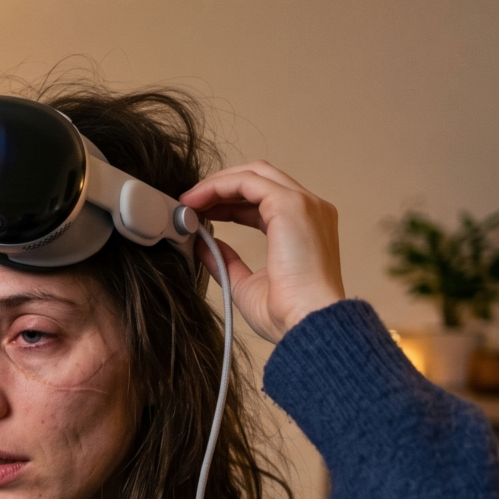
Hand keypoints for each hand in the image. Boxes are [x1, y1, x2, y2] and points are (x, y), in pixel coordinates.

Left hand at [179, 162, 344, 342]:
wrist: (308, 324)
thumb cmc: (287, 314)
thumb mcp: (246, 284)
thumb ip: (227, 260)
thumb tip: (203, 245)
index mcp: (305, 228)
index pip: (264, 201)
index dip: (229, 203)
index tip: (201, 213)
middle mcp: (310, 210)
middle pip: (261, 178)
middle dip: (222, 186)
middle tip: (190, 203)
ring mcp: (303, 204)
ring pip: (254, 174)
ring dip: (217, 184)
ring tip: (189, 201)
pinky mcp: (290, 204)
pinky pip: (248, 182)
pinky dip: (219, 186)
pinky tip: (197, 201)